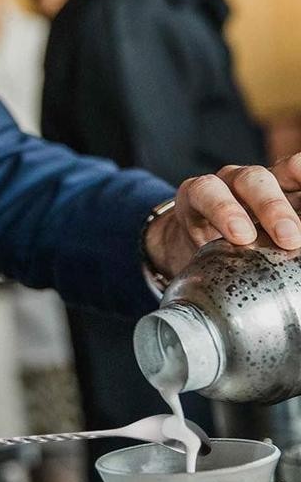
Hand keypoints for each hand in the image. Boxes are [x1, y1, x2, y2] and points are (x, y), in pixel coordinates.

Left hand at [145, 156, 300, 278]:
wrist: (197, 233)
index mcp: (198, 195)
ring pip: (279, 174)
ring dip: (291, 203)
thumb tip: (197, 308)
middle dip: (271, 208)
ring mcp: (258, 180)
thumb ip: (197, 269)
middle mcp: (229, 181)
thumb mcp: (191, 256)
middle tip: (288, 238)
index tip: (241, 237)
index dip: (223, 209)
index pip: (205, 192)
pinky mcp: (283, 182)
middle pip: (249, 182)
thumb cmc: (196, 246)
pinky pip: (295, 172)